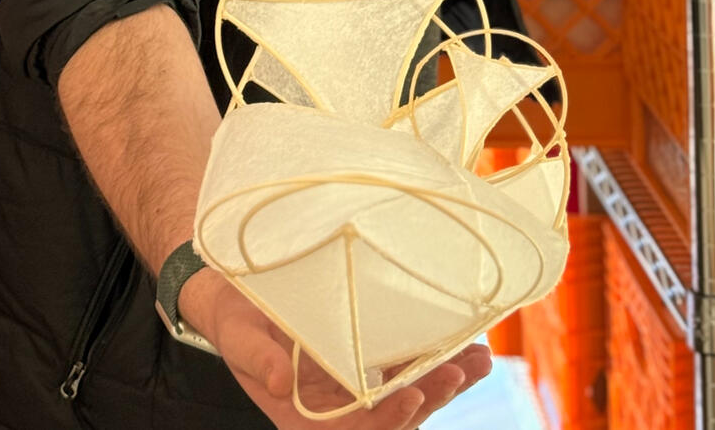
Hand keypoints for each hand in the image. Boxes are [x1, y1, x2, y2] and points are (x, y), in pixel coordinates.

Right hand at [180, 269, 492, 427]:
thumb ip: (258, 359)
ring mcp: (358, 387)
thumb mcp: (238, 338)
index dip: (385, 422)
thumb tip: (278, 382)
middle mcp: (339, 410)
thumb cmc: (235, 320)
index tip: (410, 397)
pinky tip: (467, 345)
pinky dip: (438, 358)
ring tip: (478, 359)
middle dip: (429, 398)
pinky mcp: (370, 360)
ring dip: (444, 382)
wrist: (239, 298)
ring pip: (408, 394)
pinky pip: (407, 367)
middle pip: (392, 417)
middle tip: (461, 371)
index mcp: (306, 419)